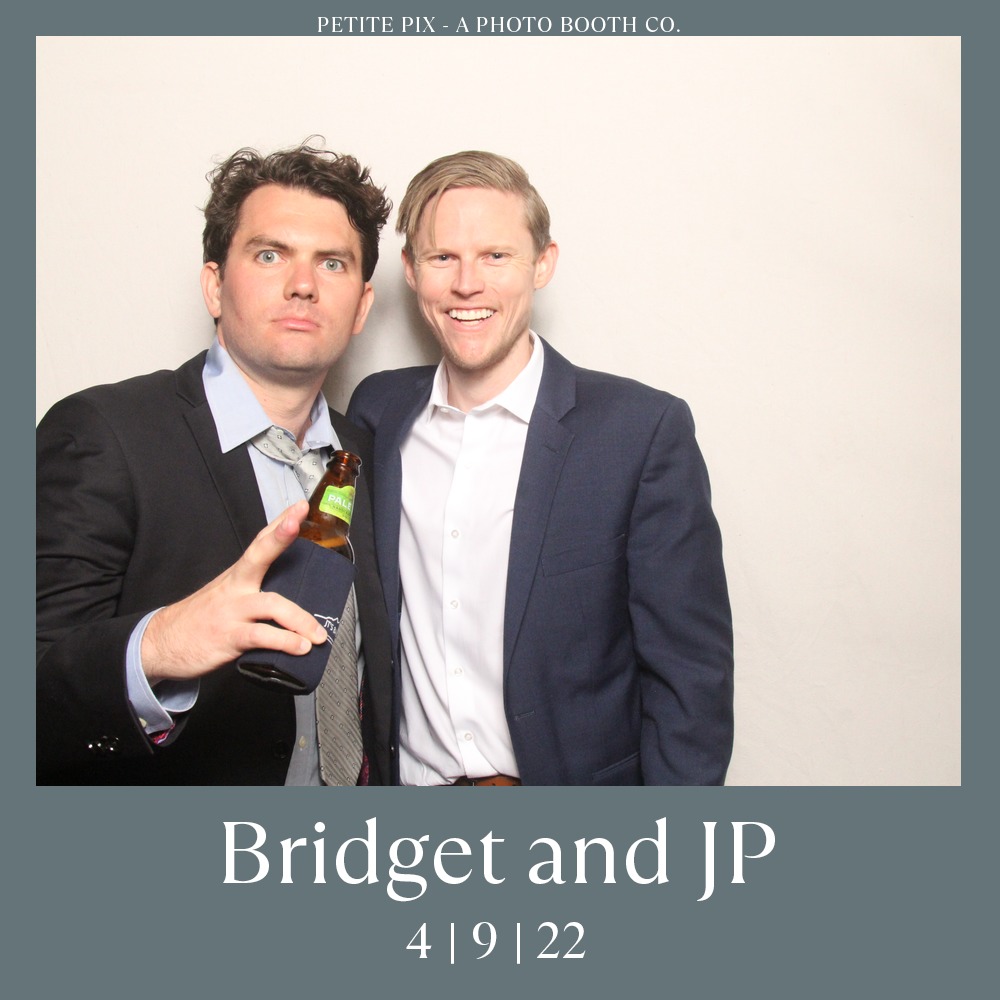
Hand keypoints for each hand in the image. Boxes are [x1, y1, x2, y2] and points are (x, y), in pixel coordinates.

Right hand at [140, 501, 327, 682]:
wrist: (160, 644)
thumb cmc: (200, 620)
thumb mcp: (225, 598)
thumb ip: (255, 593)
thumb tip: (292, 594)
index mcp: (236, 577)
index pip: (260, 542)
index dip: (279, 522)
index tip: (300, 505)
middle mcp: (234, 588)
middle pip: (258, 555)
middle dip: (279, 536)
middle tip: (298, 522)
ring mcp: (231, 611)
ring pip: (271, 604)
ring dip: (300, 619)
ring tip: (318, 634)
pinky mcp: (228, 638)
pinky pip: (261, 636)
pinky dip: (285, 642)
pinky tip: (300, 648)